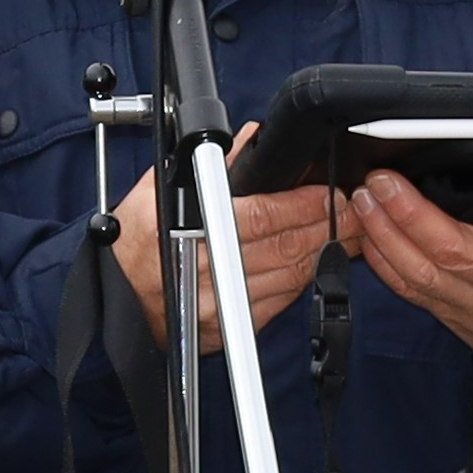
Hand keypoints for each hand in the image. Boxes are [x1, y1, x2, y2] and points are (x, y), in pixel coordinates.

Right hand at [112, 127, 332, 353]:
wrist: (119, 299)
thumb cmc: (135, 242)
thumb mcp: (162, 190)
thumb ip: (211, 166)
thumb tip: (248, 142)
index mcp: (190, 230)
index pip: (262, 216)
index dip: (303, 205)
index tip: (329, 194)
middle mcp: (207, 271)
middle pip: (285, 247)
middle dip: (327, 227)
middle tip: (353, 210)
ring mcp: (220, 306)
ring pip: (289, 277)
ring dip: (323, 254)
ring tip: (347, 233)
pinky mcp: (230, 331)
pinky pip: (278, 302)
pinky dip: (301, 279)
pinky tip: (315, 261)